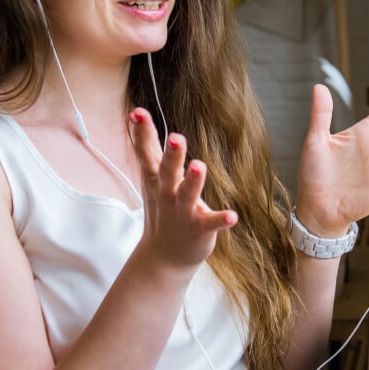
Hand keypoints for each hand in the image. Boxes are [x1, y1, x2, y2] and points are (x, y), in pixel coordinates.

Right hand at [128, 108, 236, 271]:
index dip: (142, 132)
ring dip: (193, 180)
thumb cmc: (161, 209)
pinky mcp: (199, 228)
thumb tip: (136, 112)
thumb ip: (147, 146)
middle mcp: (167, 194)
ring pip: (188, 193)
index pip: (146, 152)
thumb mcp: (150, 177)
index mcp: (156, 179)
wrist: (164, 257)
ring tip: (198, 165)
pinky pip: (210, 223)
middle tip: (176, 138)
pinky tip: (232, 216)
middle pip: (167, 171)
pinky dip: (220, 219)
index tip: (137, 113)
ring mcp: (182, 212)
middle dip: (172, 155)